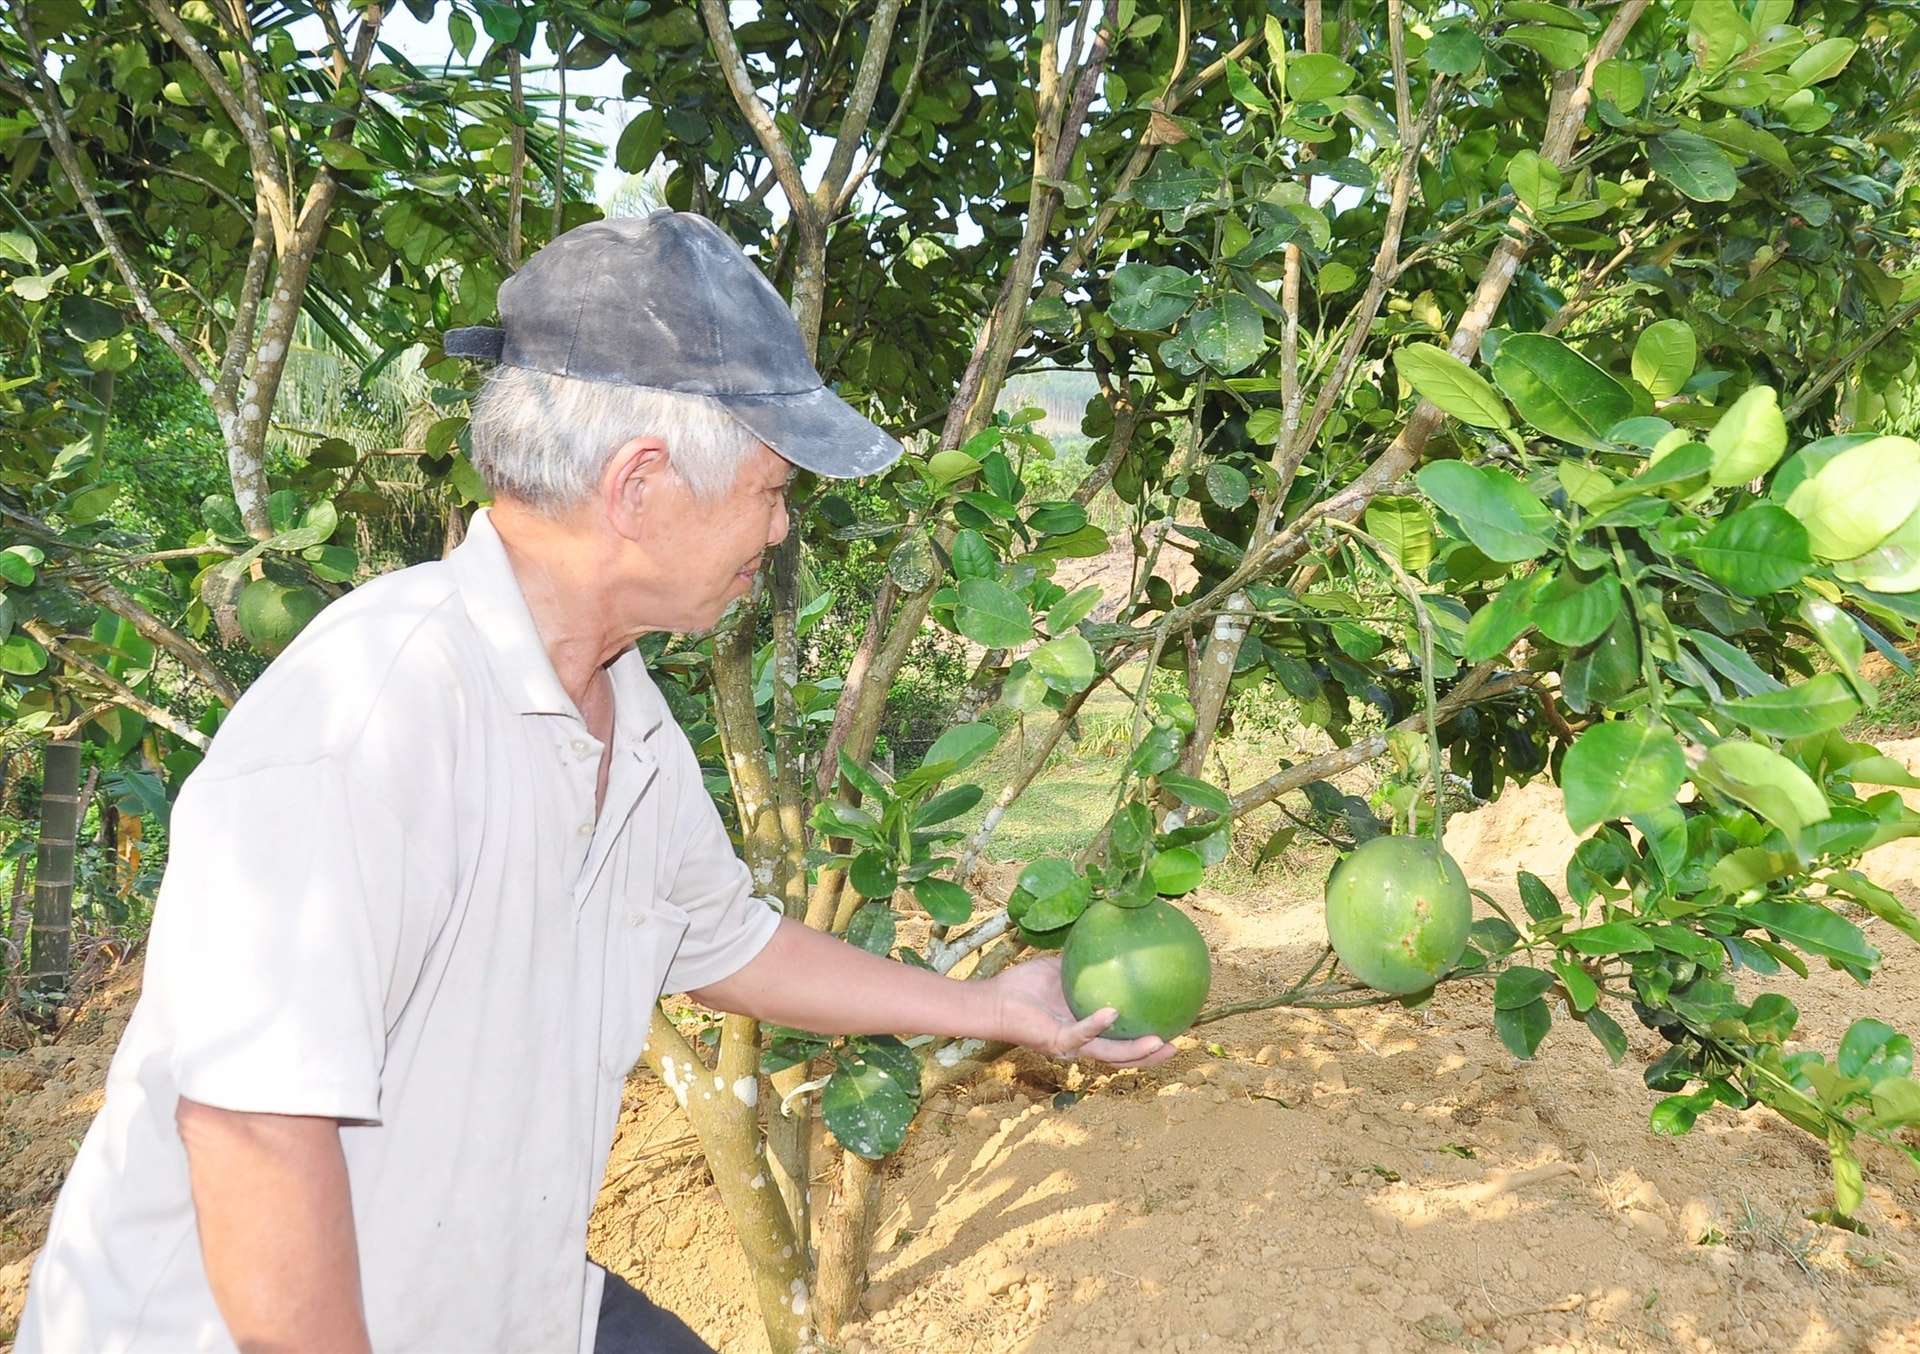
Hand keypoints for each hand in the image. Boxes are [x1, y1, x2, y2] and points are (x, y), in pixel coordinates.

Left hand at [984, 955, 1181, 1068]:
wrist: (996, 1000)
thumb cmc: (1026, 988)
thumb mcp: (1064, 971)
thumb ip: (1088, 963)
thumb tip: (1111, 938)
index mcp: (1087, 1031)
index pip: (1122, 1042)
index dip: (1147, 1042)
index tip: (1173, 1029)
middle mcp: (1082, 1044)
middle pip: (1123, 1058)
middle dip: (1150, 1057)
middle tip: (1176, 1045)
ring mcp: (1071, 1046)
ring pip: (1109, 1055)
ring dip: (1135, 1052)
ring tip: (1158, 1042)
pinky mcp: (1056, 1042)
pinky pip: (1081, 1034)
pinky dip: (1096, 1024)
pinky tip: (1113, 1012)